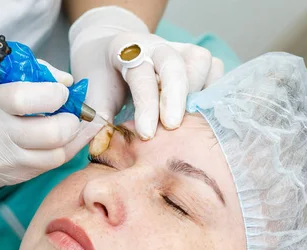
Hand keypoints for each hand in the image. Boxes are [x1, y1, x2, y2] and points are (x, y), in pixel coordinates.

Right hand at [0, 65, 88, 222]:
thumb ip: (28, 77)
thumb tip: (65, 81)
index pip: (27, 99)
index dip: (55, 94)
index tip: (61, 91)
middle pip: (52, 133)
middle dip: (72, 120)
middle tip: (71, 111)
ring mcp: (7, 162)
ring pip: (57, 154)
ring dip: (74, 138)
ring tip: (73, 124)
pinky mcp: (15, 178)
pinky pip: (50, 166)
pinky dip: (65, 150)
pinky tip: (67, 139)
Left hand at [69, 6, 223, 139]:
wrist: (107, 53)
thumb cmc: (101, 78)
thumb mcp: (92, 96)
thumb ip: (96, 119)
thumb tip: (99, 147)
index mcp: (125, 50)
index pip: (141, 74)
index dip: (146, 105)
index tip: (146, 134)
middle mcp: (155, 45)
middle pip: (174, 64)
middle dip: (175, 98)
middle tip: (172, 127)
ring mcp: (178, 47)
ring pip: (200, 62)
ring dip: (194, 95)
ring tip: (181, 120)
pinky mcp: (195, 57)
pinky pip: (214, 69)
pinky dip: (210, 91)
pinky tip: (195, 112)